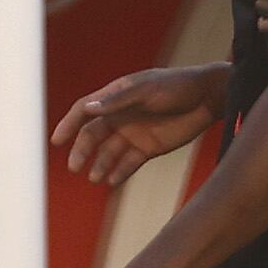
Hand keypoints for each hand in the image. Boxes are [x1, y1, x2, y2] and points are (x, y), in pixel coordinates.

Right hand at [56, 64, 227, 183]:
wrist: (210, 98)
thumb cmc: (177, 86)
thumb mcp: (147, 91)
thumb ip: (118, 101)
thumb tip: (88, 109)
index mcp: (116, 97)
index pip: (84, 111)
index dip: (69, 124)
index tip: (57, 140)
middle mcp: (120, 116)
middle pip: (93, 135)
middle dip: (82, 151)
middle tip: (75, 167)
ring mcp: (134, 133)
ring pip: (109, 152)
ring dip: (100, 165)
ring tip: (95, 178)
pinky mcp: (149, 147)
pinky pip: (129, 162)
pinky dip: (119, 172)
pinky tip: (112, 181)